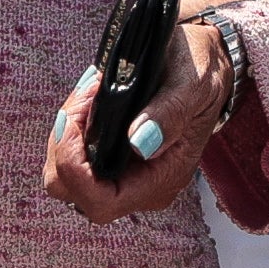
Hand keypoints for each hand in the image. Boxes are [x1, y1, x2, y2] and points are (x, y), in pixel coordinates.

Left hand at [43, 15, 232, 224]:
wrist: (203, 66)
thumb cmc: (201, 75)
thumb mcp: (193, 85)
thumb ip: (169, 114)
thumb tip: (140, 144)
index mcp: (163, 179)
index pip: (102, 201)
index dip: (76, 170)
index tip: (75, 122)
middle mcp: (140, 186)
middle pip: (72, 190)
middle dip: (65, 145)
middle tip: (84, 99)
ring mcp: (123, 174)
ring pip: (64, 173)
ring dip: (67, 131)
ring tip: (89, 92)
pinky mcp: (110, 159)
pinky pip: (72, 156)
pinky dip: (71, 126)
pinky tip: (89, 99)